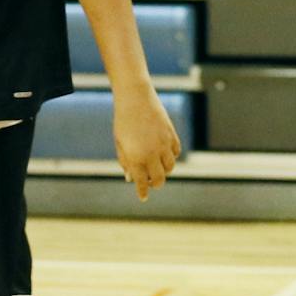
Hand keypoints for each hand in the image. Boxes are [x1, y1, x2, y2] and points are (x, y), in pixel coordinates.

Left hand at [111, 86, 180, 200]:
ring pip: (170, 167)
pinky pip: (176, 152)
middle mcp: (151, 154)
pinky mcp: (171, 134)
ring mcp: (163, 144)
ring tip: (158, 169)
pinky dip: (171, 157)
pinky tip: (165, 156)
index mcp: (135, 158)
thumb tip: (130, 178)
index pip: (141, 182)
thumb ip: (125, 161)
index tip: (143, 198)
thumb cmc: (123, 121)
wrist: (135, 98)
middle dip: (155, 184)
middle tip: (151, 183)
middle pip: (159, 179)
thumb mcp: (120, 142)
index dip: (142, 192)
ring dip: (164, 171)